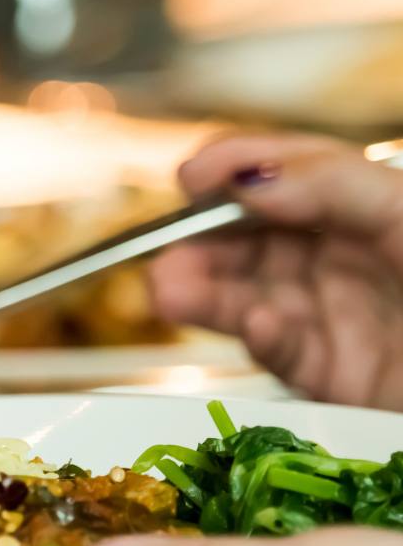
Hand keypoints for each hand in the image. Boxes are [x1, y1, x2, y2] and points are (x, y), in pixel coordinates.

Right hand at [150, 133, 402, 410]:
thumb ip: (344, 190)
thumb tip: (257, 181)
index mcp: (383, 209)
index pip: (304, 174)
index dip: (244, 168)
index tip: (191, 175)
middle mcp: (357, 259)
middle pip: (264, 241)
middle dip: (208, 244)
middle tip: (164, 260)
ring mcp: (342, 319)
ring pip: (258, 297)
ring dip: (211, 293)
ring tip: (170, 293)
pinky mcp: (334, 377)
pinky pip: (287, 353)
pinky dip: (264, 341)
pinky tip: (258, 329)